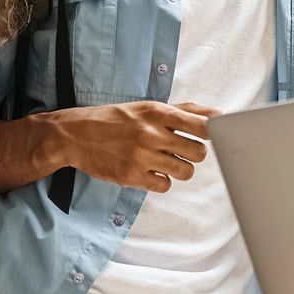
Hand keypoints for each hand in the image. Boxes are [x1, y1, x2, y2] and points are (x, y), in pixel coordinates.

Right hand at [50, 101, 218, 192]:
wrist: (75, 135)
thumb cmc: (115, 119)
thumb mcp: (148, 107)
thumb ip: (185, 110)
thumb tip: (218, 113)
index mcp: (158, 112)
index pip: (202, 126)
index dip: (213, 134)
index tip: (209, 137)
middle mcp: (152, 133)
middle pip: (199, 152)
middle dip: (194, 154)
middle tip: (180, 150)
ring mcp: (142, 156)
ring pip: (185, 171)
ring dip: (180, 169)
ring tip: (165, 161)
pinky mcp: (132, 176)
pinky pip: (165, 185)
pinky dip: (162, 181)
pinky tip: (151, 171)